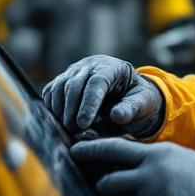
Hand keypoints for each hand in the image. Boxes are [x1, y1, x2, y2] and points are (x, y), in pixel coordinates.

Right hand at [42, 55, 163, 138]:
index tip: (84, 124)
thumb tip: (118, 116)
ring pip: (59, 86)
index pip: (96, 82)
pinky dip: (51, 106)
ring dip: (60, 109)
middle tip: (74, 129)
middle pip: (74, 84)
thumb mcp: (143, 103)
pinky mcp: (63, 80)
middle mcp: (90, 65)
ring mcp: (74, 71)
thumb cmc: (136, 99)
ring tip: (67, 127)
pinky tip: (58, 120)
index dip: (88, 104)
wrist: (127, 94)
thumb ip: (132, 109)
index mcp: (112, 67)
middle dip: (72, 109)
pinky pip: (51, 91)